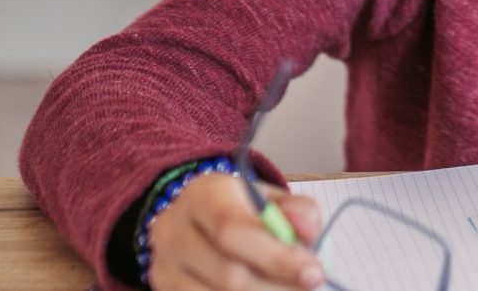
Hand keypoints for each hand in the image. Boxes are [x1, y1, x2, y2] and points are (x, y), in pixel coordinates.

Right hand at [145, 172, 325, 290]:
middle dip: (277, 287)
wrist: (191, 216)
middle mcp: (174, 231)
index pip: (234, 230)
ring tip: (284, 290)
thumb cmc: (239, 209)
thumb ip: (297, 211)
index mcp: (204, 195)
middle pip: (228, 275)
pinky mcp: (163, 288)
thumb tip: (306, 232)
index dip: (277, 257)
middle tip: (308, 287)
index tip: (314, 273)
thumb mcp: (270, 199)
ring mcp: (164, 265)